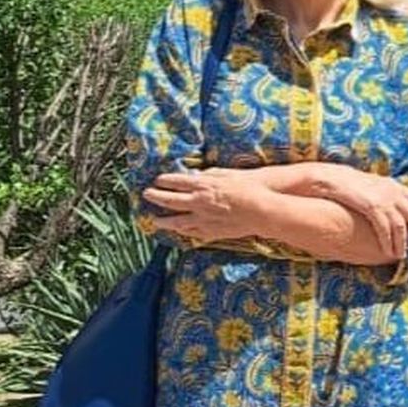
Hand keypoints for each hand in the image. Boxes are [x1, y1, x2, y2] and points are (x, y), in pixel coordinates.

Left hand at [143, 168, 263, 243]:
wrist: (261, 210)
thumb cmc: (248, 188)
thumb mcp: (229, 174)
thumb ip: (211, 174)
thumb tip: (199, 174)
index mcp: (203, 185)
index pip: (176, 182)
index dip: (164, 180)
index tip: (156, 180)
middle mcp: (198, 202)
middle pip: (170, 200)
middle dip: (155, 197)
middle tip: (146, 194)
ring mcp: (202, 219)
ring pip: (175, 221)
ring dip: (163, 220)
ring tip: (154, 220)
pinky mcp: (210, 231)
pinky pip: (190, 232)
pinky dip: (181, 231)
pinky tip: (177, 231)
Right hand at [309, 165, 407, 257]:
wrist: (335, 179)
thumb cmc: (352, 184)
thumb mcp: (376, 185)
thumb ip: (388, 194)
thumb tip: (397, 208)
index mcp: (395, 185)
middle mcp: (393, 191)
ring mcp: (383, 199)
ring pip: (401, 225)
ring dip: (403, 242)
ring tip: (402, 254)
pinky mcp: (372, 207)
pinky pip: (384, 229)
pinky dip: (388, 242)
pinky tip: (388, 251)